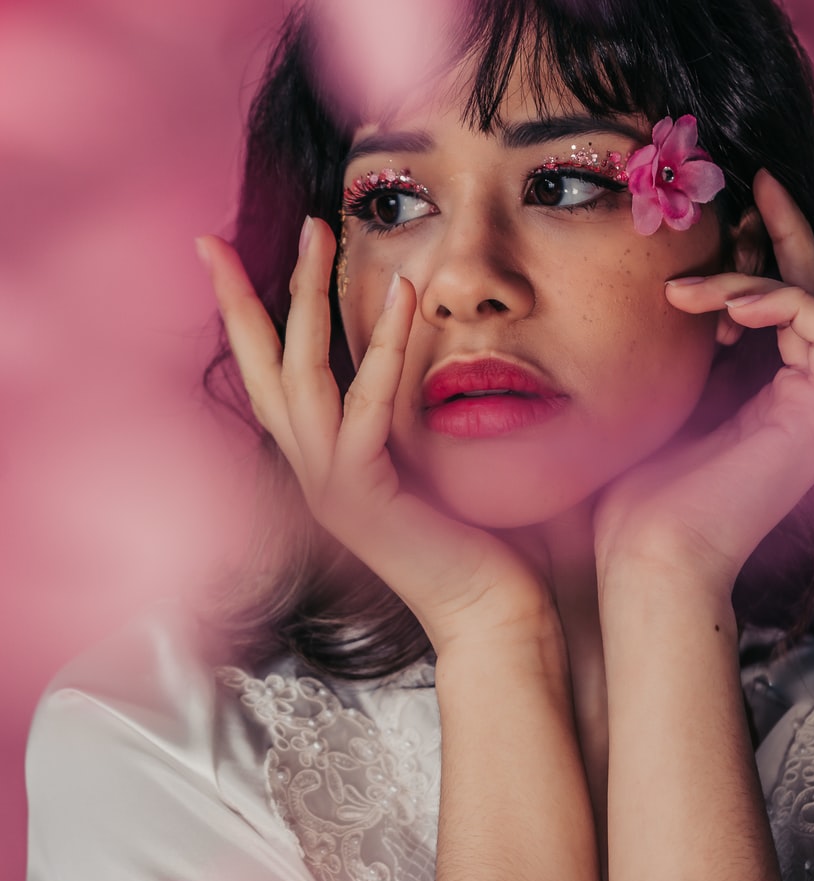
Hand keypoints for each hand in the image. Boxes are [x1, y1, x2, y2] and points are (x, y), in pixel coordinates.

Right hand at [196, 218, 557, 657]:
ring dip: (303, 299)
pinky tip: (403, 295)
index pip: (273, 382)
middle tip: (217, 235)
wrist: (491, 613)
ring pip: (299, 379)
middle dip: (241, 297)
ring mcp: (330, 489)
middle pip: (263, 372)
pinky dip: (382, 350)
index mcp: (325, 465)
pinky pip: (365, 411)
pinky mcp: (362, 498)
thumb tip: (419, 357)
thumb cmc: (473, 540)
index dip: (244, 322)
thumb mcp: (428, 463)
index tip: (222, 260)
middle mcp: (312, 474)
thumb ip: (405, 416)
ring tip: (317, 229)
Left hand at [594, 170, 813, 593]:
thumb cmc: (638, 495)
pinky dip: (773, 298)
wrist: (649, 557)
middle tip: (759, 182)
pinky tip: (716, 303)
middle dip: (791, 234)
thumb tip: (671, 294)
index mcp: (767, 400)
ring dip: (766, 267)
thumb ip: (683, 353)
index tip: (746, 214)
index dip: (777, 258)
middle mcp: (802, 401)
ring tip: (693, 280)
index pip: (794, 314)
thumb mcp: (661, 404)